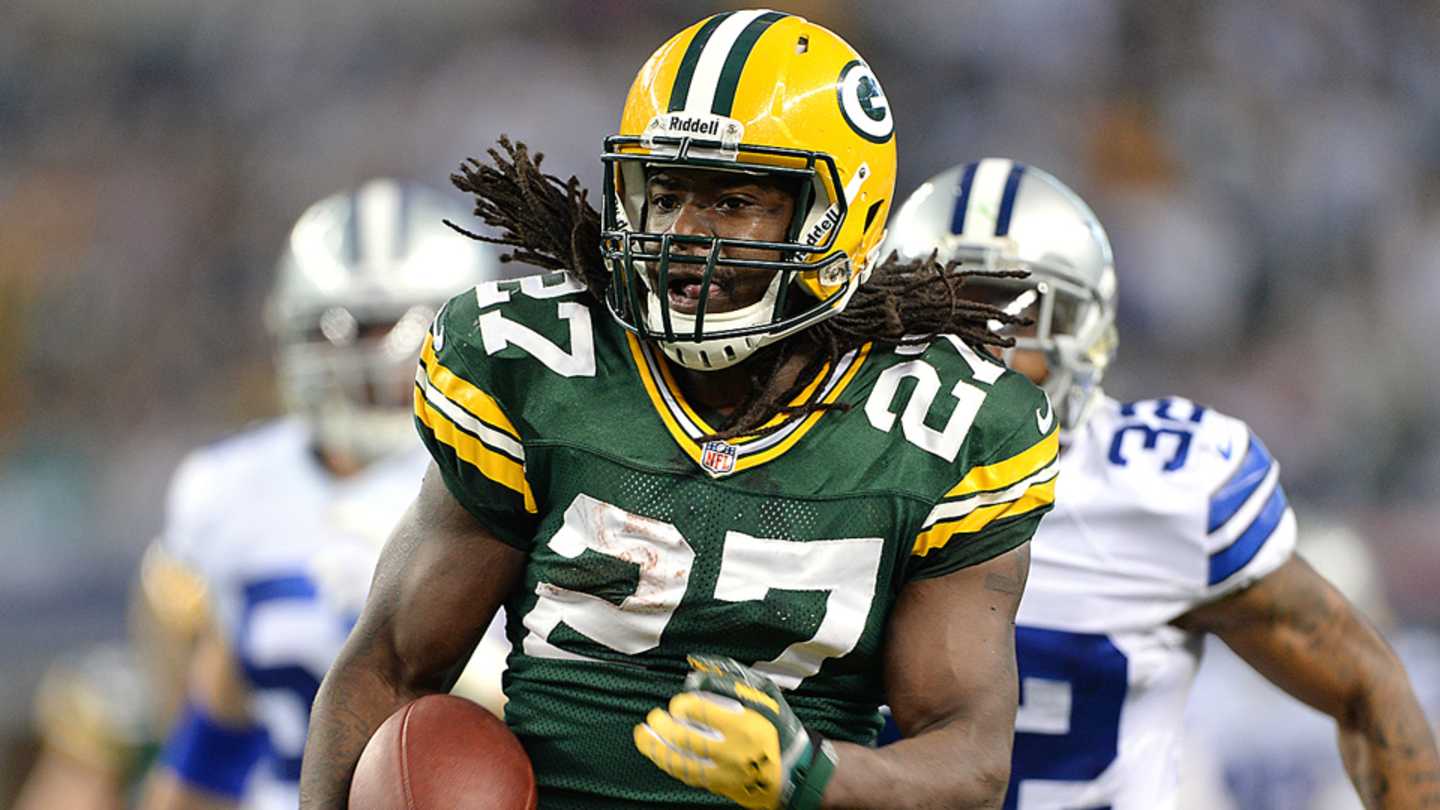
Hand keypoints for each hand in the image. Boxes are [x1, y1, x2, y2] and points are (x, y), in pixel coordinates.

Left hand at [634, 655, 836, 809]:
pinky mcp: (719, 787)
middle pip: (686, 739)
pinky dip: (669, 764)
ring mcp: (724, 774)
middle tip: (653, 715)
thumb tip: (697, 677)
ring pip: (681, 762)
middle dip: (663, 726)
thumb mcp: (765, 698)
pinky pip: (688, 776)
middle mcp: (732, 753)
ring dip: (657, 748)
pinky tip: (658, 754)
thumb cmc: (779, 729)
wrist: (794, 772)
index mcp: (745, 726)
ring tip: (642, 735)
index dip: (683, 706)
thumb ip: (732, 684)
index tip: (678, 702)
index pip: (703, 713)